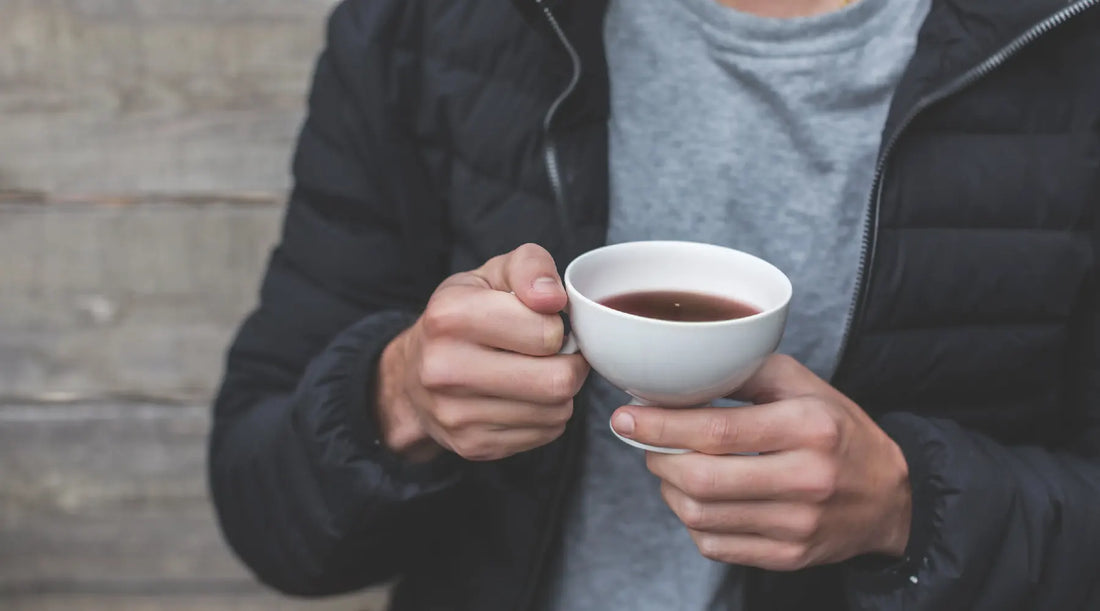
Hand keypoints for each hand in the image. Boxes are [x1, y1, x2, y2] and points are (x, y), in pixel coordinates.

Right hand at [376, 244, 588, 462]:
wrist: (413, 375)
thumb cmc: (464, 314)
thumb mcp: (493, 274)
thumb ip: (531, 267)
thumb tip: (553, 298)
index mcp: (450, 316)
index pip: (546, 333)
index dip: (557, 327)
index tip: (543, 323)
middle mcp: (445, 369)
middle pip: (557, 381)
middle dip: (570, 364)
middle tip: (556, 353)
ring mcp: (456, 414)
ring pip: (556, 411)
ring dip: (560, 392)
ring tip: (537, 372)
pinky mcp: (472, 445)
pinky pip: (545, 434)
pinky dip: (547, 415)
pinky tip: (523, 397)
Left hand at [611, 354, 910, 569]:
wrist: (890, 497)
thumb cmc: (838, 431)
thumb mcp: (805, 385)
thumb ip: (745, 370)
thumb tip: (680, 369)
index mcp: (810, 427)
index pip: (717, 430)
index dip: (660, 424)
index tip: (626, 417)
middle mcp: (807, 479)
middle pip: (700, 478)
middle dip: (656, 456)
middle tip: (648, 441)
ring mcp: (798, 525)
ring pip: (699, 515)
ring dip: (668, 488)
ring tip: (673, 465)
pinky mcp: (788, 557)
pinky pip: (714, 545)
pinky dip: (692, 519)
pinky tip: (699, 497)